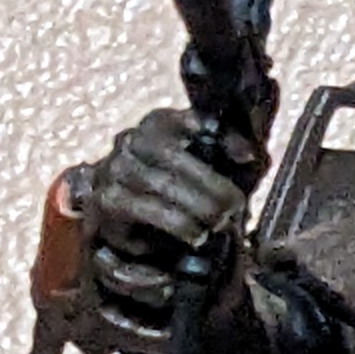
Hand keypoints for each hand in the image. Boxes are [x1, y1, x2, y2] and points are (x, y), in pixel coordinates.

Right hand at [87, 107, 242, 279]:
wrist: (134, 223)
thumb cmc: (182, 190)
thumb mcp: (214, 166)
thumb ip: (230, 152)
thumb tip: (247, 154)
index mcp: (156, 124)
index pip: (183, 118)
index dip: (213, 132)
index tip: (244, 156)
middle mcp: (130, 141)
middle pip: (169, 153)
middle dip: (210, 183)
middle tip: (234, 206)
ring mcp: (114, 169)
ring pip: (158, 182)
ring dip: (196, 206)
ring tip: (219, 223)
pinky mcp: (108, 201)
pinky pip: (144, 210)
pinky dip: (177, 224)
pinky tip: (196, 235)